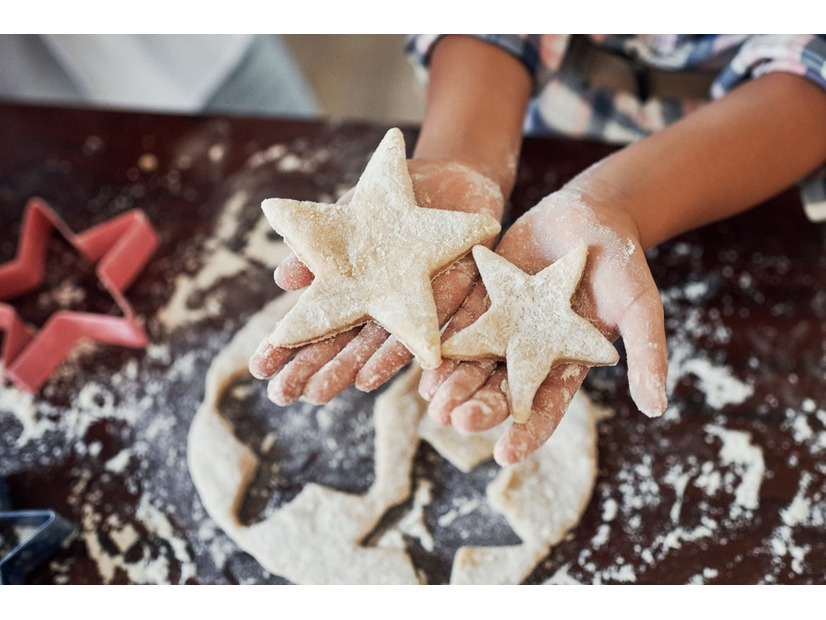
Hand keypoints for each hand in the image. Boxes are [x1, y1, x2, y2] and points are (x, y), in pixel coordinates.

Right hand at [249, 158, 503, 404]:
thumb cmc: (397, 199)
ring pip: (379, 347)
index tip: (257, 367)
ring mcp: (414, 307)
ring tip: (315, 393)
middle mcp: (382, 305)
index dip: (288, 343)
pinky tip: (370, 377)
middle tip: (279, 394)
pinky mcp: (451, 303)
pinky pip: (422, 334)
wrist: (456, 182)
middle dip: (312, 368)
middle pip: (345, 344)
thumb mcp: (352, 213)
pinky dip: (397, 354)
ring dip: (347, 370)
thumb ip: (323, 245)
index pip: (318, 321)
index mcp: (356, 286)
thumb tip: (283, 280)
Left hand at [421, 183, 668, 465]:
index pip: (544, 407)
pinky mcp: (483, 298)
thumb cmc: (622, 264)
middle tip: (455, 421)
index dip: (526, 432)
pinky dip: (443, 342)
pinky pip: (459, 323)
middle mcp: (530, 352)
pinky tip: (424, 360)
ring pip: (474, 361)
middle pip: (501, 388)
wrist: (592, 214)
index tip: (505, 455)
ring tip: (433, 403)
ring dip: (453, 382)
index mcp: (565, 363)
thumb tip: (657, 409)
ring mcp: (504, 326)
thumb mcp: (640, 307)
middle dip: (479, 407)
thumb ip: (647, 353)